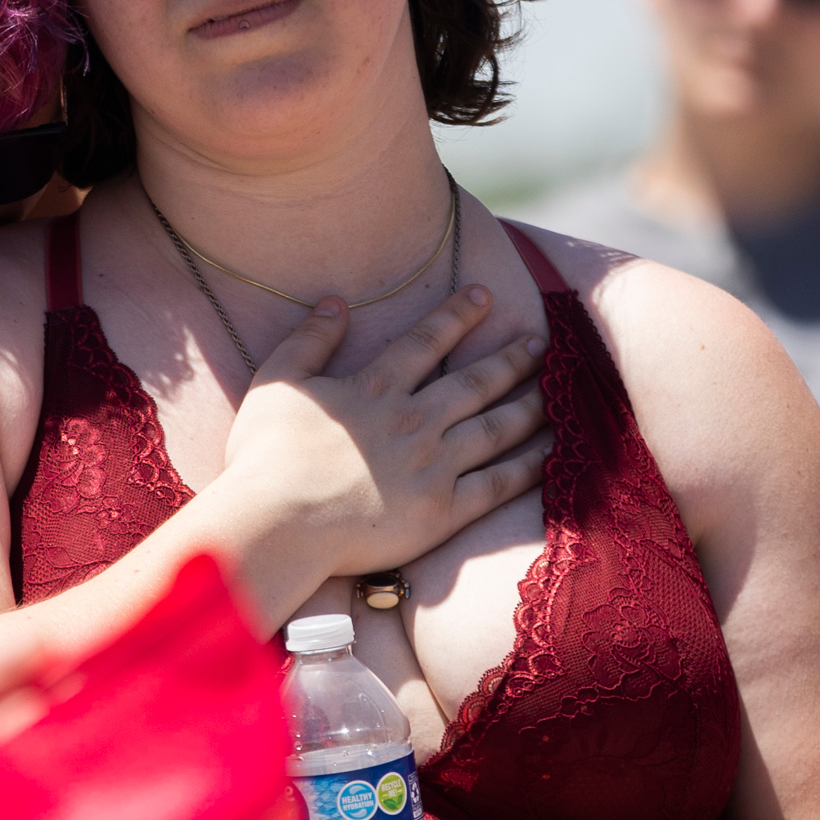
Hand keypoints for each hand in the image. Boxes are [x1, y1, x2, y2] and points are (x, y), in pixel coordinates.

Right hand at [223, 287, 548, 577]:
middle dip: (511, 357)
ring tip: (552, 390)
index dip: (459, 315)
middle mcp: (416, 419)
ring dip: (529, 405)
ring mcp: (435, 465)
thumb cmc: (266, 457)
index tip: (484, 296)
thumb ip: (308, 339)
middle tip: (540, 342)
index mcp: (377, 387)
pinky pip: (497, 484)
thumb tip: (335, 303)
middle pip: (477, 381)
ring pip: (497, 427)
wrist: (279, 523)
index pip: (428, 341)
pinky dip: (528, 466)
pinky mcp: (443, 511)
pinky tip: (548, 452)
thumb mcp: (277, 383)